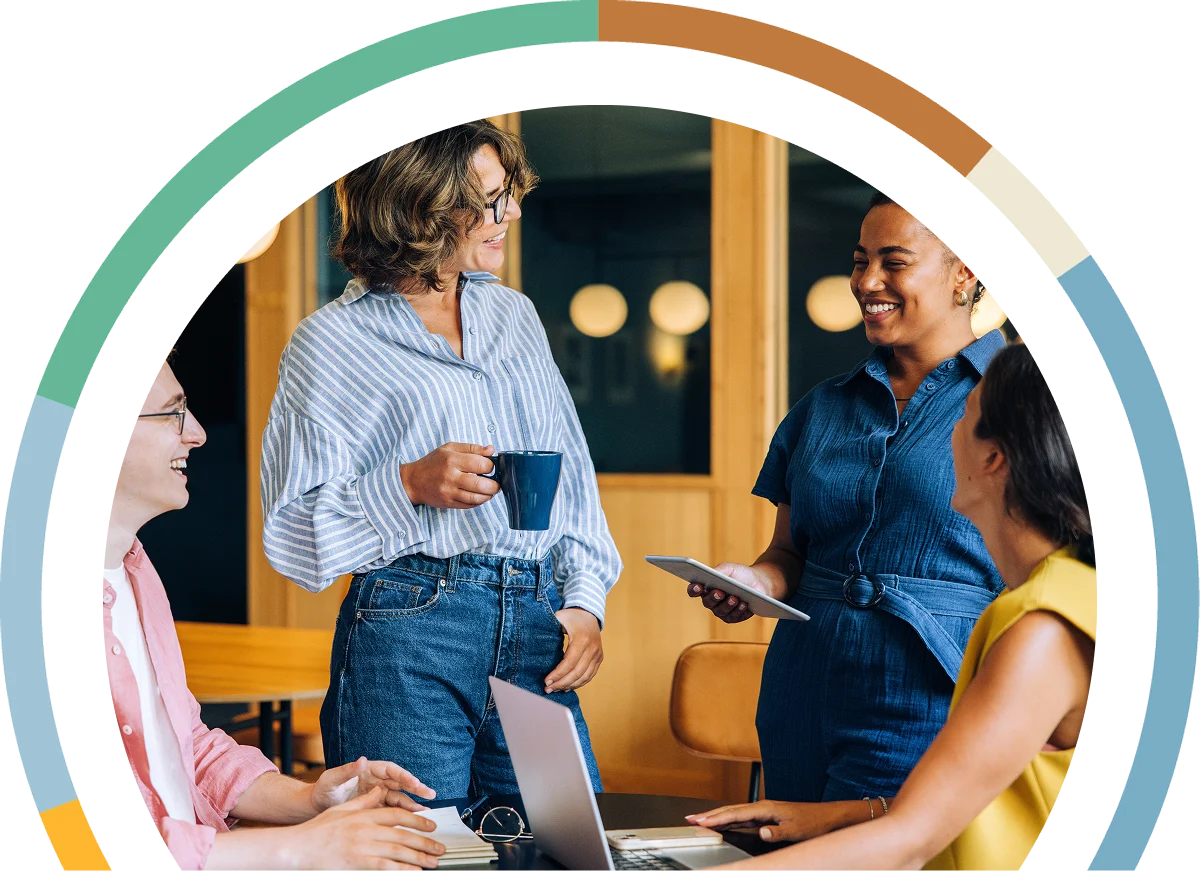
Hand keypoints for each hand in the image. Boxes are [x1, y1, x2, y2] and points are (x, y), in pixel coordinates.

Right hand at [286, 786, 445, 870]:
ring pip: (398, 851)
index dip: (417, 820)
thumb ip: (364, 800)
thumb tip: (379, 789)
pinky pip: (385, 867)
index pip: (397, 815)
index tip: (432, 826)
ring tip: (433, 862)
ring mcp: (362, 846)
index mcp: (364, 815)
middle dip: (425, 842)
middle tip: (440, 848)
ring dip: (419, 857)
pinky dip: (402, 869)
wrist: (297, 848)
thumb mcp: (342, 809)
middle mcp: (366, 829)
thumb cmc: (318, 830)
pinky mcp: (357, 862)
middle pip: (402, 834)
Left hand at [310, 756, 437, 814]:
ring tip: (426, 811)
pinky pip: (393, 810)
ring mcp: (377, 795)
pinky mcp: (376, 808)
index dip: (404, 775)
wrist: (315, 808)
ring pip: (399, 798)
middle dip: (416, 788)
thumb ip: (347, 770)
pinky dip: (403, 815)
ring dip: (412, 803)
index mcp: (368, 770)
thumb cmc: (322, 790)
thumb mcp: (331, 779)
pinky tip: (413, 821)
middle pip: (400, 782)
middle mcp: (376, 781)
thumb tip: (362, 759)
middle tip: (430, 794)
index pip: (391, 770)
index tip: (414, 782)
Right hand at [400, 443, 499, 508]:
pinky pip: (469, 505)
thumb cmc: (433, 463)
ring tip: (490, 490)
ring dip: (488, 495)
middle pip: (481, 484)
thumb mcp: (449, 448)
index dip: (491, 466)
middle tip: (496, 483)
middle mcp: (451, 476)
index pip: (481, 464)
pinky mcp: (448, 503)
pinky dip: (478, 502)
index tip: (491, 467)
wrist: (413, 481)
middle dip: (494, 485)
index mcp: (452, 459)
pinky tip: (480, 496)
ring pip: (476, 498)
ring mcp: (449, 492)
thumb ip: (472, 448)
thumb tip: (491, 450)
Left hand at [544, 607, 602, 692]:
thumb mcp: (559, 617)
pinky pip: (590, 676)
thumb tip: (532, 637)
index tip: (546, 681)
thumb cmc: (571, 617)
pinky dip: (579, 684)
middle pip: (577, 673)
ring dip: (569, 686)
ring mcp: (598, 654)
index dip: (558, 675)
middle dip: (561, 683)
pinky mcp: (599, 658)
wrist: (589, 614)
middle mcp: (593, 648)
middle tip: (548, 689)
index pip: (569, 663)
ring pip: (584, 677)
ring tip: (555, 690)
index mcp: (582, 639)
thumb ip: (548, 626)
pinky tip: (567, 687)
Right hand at [685, 562, 772, 623]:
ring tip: (735, 598)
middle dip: (713, 598)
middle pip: (707, 602)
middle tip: (719, 593)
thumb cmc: (741, 574)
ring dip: (727, 605)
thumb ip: (719, 570)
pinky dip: (739, 611)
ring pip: (720, 611)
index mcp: (706, 587)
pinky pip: (733, 617)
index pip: (694, 590)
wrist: (760, 583)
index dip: (694, 589)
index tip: (698, 586)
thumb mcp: (730, 568)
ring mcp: (722, 610)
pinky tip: (744, 604)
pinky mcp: (733, 617)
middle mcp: (712, 601)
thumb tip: (710, 573)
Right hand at [685, 799, 863, 842]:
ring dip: (717, 816)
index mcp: (766, 808)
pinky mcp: (768, 816)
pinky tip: (724, 823)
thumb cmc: (814, 822)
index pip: (735, 813)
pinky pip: (742, 817)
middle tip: (691, 819)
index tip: (700, 822)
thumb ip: (777, 833)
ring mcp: (764, 811)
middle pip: (730, 810)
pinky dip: (729, 820)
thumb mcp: (796, 831)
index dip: (716, 818)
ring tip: (700, 820)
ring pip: (734, 813)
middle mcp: (762, 807)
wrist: (828, 817)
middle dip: (710, 815)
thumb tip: (760, 833)